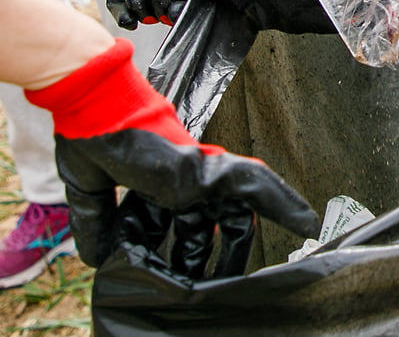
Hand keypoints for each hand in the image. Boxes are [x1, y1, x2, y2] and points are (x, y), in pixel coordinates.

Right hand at [27, 38, 318, 274]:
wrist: (91, 109)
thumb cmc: (90, 138)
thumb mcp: (91, 193)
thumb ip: (96, 224)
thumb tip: (94, 257)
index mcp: (159, 187)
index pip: (181, 225)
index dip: (181, 252)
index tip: (173, 278)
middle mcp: (183, 183)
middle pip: (210, 229)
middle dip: (209, 263)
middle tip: (202, 290)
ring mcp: (198, 177)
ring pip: (238, 215)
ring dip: (243, 249)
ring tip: (246, 282)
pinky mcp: (207, 170)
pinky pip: (257, 186)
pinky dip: (284, 204)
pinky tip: (308, 224)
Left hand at [77, 0, 247, 28]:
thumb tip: (244, 5)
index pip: (191, 11)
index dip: (184, 13)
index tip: (179, 6)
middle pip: (168, 16)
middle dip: (162, 8)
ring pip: (146, 16)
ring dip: (142, 7)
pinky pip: (125, 15)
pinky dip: (126, 18)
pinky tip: (127, 16)